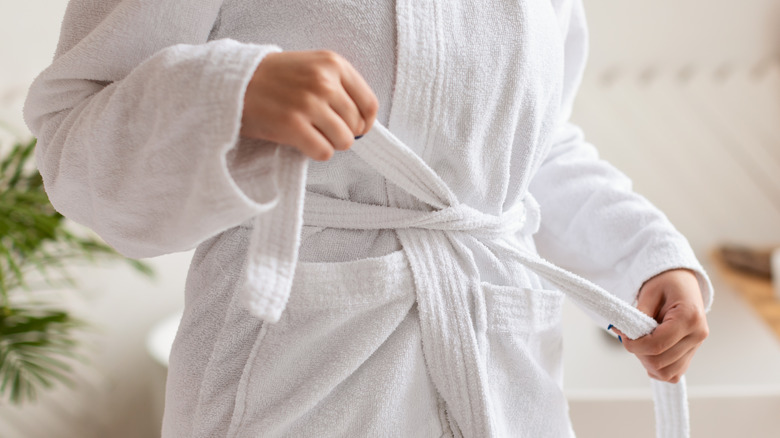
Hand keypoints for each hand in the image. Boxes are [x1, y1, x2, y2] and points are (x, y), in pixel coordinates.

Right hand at [240, 49, 378, 160]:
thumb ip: (338, 86)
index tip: (356, 128)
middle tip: (322, 129)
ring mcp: (309, 103)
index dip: (365, 122)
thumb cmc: (272, 77)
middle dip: (342, 133)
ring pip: (343, 141)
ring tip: (312, 134)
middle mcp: (324, 82)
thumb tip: (361, 121)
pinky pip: (324, 152)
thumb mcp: (311, 66)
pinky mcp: (293, 125)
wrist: (233, 81)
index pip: (369, 103)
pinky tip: (302, 141)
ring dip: (330, 143)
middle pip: (356, 125)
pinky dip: (316, 152)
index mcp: (332, 64)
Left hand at [611, 269, 708, 382]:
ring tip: (640, 344)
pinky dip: (659, 369)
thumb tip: (627, 335)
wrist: (682, 280)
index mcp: (689, 317)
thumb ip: (640, 315)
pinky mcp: (692, 352)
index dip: (635, 345)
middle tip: (629, 337)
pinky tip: (649, 354)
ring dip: (648, 363)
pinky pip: (675, 373)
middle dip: (639, 353)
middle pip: (661, 362)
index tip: (623, 336)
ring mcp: (697, 345)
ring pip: (668, 373)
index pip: (657, 345)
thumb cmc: (666, 282)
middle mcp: (698, 335)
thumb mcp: (650, 292)